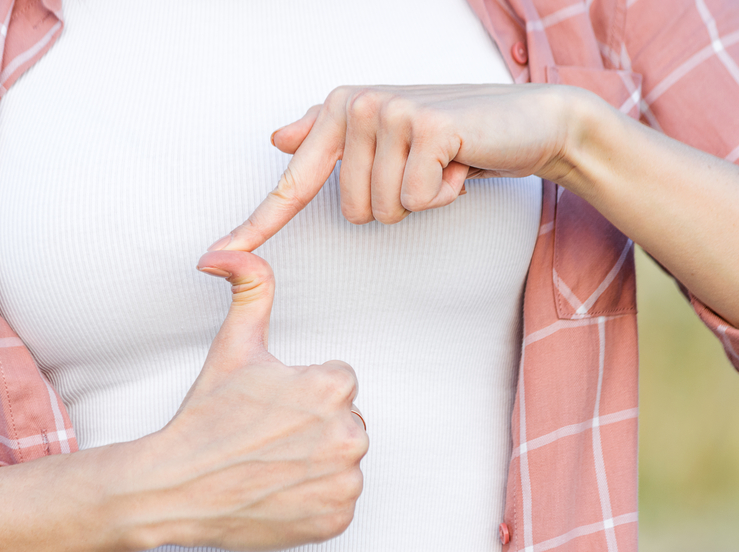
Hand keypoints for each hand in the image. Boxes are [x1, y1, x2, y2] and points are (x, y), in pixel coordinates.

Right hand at [133, 250, 368, 551]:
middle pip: (346, 422)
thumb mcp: (233, 345)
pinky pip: (339, 501)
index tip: (271, 408)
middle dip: (313, 428)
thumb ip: (249, 288)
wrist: (174, 487)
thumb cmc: (205, 417)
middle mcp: (350, 434)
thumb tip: (228, 251)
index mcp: (333, 388)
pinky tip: (279, 492)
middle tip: (268, 438)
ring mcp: (344, 481)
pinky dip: (315, 500)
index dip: (302, 393)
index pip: (339, 384)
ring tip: (272, 465)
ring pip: (344, 461)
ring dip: (316, 464)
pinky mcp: (337, 519)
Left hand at [209, 84, 576, 251]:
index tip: (211, 259)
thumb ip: (330, 137)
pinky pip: (417, 200)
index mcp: (336, 110)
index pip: (292, 184)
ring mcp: (388, 112)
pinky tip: (460, 163)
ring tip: (442, 164)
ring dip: (422, 198)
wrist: (527, 118)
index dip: (253, 226)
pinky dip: (445, 193)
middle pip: (352, 212)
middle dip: (395, 203)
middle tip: (423, 169)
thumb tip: (277, 136)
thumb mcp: (387, 136)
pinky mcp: (427, 126)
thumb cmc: (453, 135)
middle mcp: (354, 105)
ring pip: (384, 210)